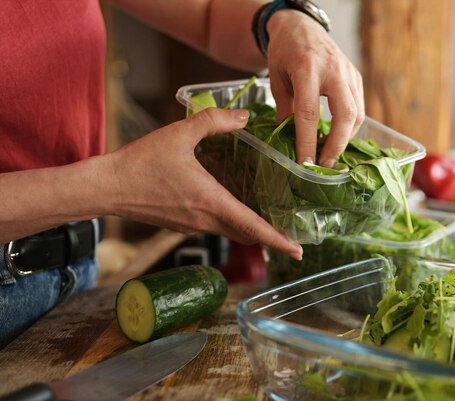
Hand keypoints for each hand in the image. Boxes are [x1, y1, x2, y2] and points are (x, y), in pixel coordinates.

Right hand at [107, 107, 302, 259]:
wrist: (107, 187)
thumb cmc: (142, 162)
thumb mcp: (180, 134)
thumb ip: (215, 121)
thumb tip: (245, 116)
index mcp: (212, 203)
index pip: (254, 227)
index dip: (278, 240)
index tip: (298, 251)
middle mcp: (206, 221)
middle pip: (247, 235)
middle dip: (271, 237)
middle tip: (291, 232)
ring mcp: (194, 226)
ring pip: (232, 232)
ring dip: (251, 229)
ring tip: (270, 219)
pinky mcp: (183, 225)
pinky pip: (216, 227)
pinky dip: (232, 223)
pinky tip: (234, 206)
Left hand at [266, 10, 364, 167]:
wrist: (301, 25)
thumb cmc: (284, 52)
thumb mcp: (276, 79)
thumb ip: (284, 110)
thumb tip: (288, 141)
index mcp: (306, 69)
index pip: (309, 113)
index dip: (308, 142)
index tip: (305, 163)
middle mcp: (333, 71)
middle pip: (345, 115)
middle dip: (336, 145)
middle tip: (324, 165)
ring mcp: (348, 73)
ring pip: (357, 114)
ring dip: (344, 138)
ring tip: (328, 154)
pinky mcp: (356, 77)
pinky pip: (359, 108)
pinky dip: (349, 127)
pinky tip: (337, 136)